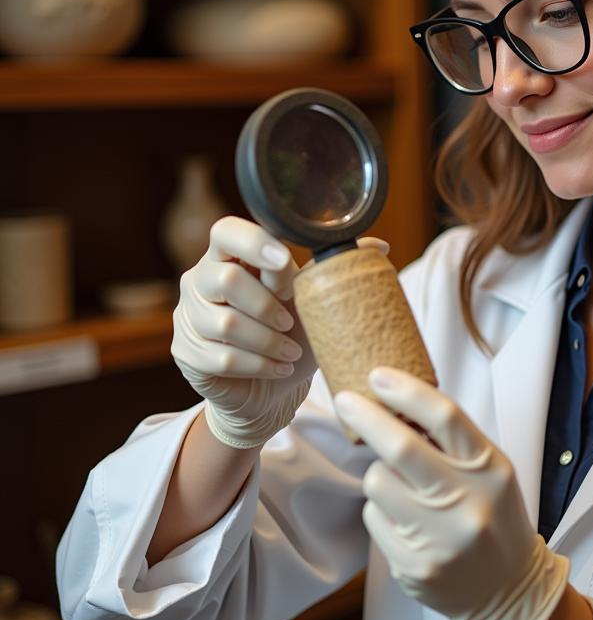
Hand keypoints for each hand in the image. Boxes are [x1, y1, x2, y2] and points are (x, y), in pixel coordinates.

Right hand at [172, 215, 386, 448]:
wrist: (271, 388)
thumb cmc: (292, 333)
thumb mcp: (316, 300)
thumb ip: (336, 269)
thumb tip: (380, 245)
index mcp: (230, 255)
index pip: (226, 231)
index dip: (254, 243)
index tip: (286, 263)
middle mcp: (200, 277)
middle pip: (226, 279)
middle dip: (268, 305)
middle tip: (291, 323)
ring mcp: (187, 314)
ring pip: (224, 322)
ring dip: (268, 341)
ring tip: (291, 351)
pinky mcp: (185, 351)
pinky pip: (220, 356)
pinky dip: (258, 364)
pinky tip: (278, 366)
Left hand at [334, 367, 569, 619]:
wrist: (508, 591)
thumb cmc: (493, 517)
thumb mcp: (490, 470)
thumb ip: (452, 441)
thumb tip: (397, 402)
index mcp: (489, 469)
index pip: (445, 417)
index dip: (406, 391)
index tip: (377, 375)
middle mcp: (466, 502)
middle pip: (401, 448)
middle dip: (366, 418)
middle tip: (345, 400)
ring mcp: (437, 539)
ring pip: (377, 483)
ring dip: (379, 475)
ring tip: (403, 487)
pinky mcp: (412, 567)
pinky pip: (374, 519)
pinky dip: (382, 512)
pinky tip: (407, 524)